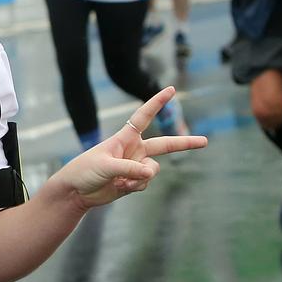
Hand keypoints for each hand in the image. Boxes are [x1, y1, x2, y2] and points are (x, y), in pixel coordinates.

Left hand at [55, 87, 206, 209]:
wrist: (75, 192)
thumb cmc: (85, 170)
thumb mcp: (106, 166)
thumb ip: (130, 168)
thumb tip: (152, 172)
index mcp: (125, 137)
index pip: (144, 116)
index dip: (157, 102)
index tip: (171, 89)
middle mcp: (134, 149)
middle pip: (164, 145)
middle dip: (185, 143)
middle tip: (205, 141)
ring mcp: (135, 165)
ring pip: (153, 170)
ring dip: (142, 177)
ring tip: (123, 181)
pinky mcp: (134, 180)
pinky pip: (146, 183)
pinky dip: (137, 186)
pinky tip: (121, 187)